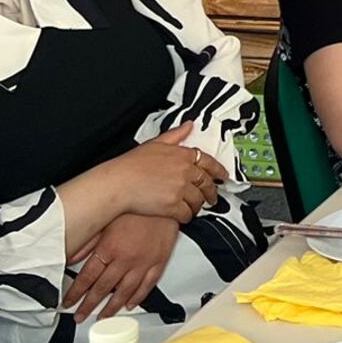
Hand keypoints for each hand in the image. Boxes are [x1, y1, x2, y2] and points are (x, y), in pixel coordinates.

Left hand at [63, 212, 178, 322]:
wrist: (165, 198)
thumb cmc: (136, 205)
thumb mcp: (107, 219)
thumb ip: (88, 241)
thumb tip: (72, 256)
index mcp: (110, 247)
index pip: (87, 277)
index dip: (75, 293)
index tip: (68, 303)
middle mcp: (126, 258)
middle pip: (103, 289)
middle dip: (89, 306)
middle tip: (80, 316)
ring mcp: (144, 262)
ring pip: (125, 292)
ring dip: (112, 307)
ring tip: (103, 316)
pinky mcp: (159, 261)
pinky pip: (147, 285)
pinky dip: (138, 297)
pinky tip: (130, 304)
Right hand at [102, 122, 226, 221]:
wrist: (117, 183)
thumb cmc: (131, 165)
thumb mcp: (155, 143)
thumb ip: (175, 134)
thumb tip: (189, 125)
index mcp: (182, 155)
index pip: (209, 162)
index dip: (219, 170)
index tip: (223, 176)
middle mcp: (185, 171)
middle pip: (207, 184)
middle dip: (211, 192)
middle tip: (212, 198)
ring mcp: (180, 189)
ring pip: (198, 201)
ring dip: (197, 206)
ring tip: (193, 207)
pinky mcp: (173, 205)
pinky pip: (187, 214)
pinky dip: (186, 217)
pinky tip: (181, 215)